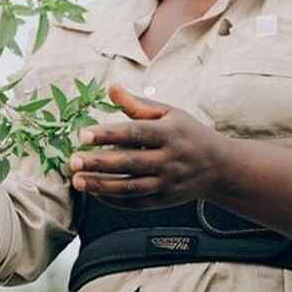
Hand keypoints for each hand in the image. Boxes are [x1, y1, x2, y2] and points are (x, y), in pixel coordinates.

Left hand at [67, 85, 233, 208]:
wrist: (219, 167)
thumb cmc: (188, 134)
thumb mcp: (169, 113)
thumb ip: (138, 104)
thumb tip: (111, 88)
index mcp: (170, 133)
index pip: (135, 133)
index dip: (108, 134)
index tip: (83, 135)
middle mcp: (169, 159)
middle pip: (130, 162)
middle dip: (99, 163)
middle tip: (72, 160)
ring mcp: (167, 182)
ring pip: (131, 187)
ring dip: (101, 185)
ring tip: (77, 180)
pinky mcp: (164, 200)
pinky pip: (136, 203)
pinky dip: (114, 200)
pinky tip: (94, 192)